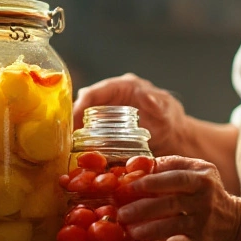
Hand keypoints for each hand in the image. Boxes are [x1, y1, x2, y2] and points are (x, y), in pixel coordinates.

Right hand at [72, 74, 189, 156]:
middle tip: (67, 137)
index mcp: (122, 87)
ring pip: (83, 119)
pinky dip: (83, 141)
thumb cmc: (170, 117)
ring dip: (76, 132)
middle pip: (84, 105)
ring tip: (70, 147)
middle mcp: (111, 97)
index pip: (94, 92)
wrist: (173, 135)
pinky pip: (90, 132)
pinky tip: (80, 154)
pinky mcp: (106, 128)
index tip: (72, 119)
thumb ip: (158, 104)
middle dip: (73, 120)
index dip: (80, 104)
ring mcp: (107, 113)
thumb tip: (147, 96)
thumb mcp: (166, 110)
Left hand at [117, 155, 240, 240]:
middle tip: (122, 214)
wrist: (240, 231)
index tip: (130, 186)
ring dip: (149, 234)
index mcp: (201, 180)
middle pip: (171, 204)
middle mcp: (204, 203)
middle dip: (143, 209)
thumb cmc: (208, 197)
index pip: (176, 178)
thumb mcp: (199, 174)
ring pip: (172, 232)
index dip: (152, 182)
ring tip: (131, 235)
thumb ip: (171, 167)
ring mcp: (201, 228)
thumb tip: (135, 165)